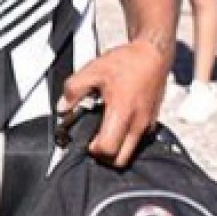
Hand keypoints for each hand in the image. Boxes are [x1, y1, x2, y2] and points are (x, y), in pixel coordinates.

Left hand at [60, 38, 171, 166]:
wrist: (153, 54)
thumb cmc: (127, 61)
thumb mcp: (92, 70)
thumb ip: (73, 90)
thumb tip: (63, 108)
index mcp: (122, 112)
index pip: (108, 149)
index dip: (93, 150)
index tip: (85, 142)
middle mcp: (138, 123)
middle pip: (120, 160)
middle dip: (104, 157)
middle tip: (93, 143)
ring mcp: (147, 124)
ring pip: (130, 153)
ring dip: (116, 149)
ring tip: (103, 132)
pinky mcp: (152, 122)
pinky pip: (138, 141)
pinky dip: (126, 139)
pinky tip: (116, 124)